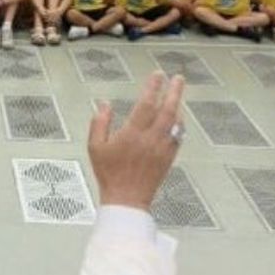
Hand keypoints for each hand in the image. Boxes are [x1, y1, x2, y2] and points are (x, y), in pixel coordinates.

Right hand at [87, 71, 185, 211]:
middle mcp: (150, 139)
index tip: (158, 75)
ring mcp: (162, 148)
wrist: (127, 199)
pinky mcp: (169, 157)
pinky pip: (178, 136)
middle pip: (168, 109)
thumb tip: (104, 104)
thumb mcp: (95, 147)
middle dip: (175, 91)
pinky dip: (179, 123)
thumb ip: (99, 122)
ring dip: (178, 105)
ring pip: (176, 122)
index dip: (153, 87)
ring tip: (178, 94)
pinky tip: (178, 118)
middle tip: (178, 78)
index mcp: (132, 134)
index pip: (146, 103)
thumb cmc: (109, 174)